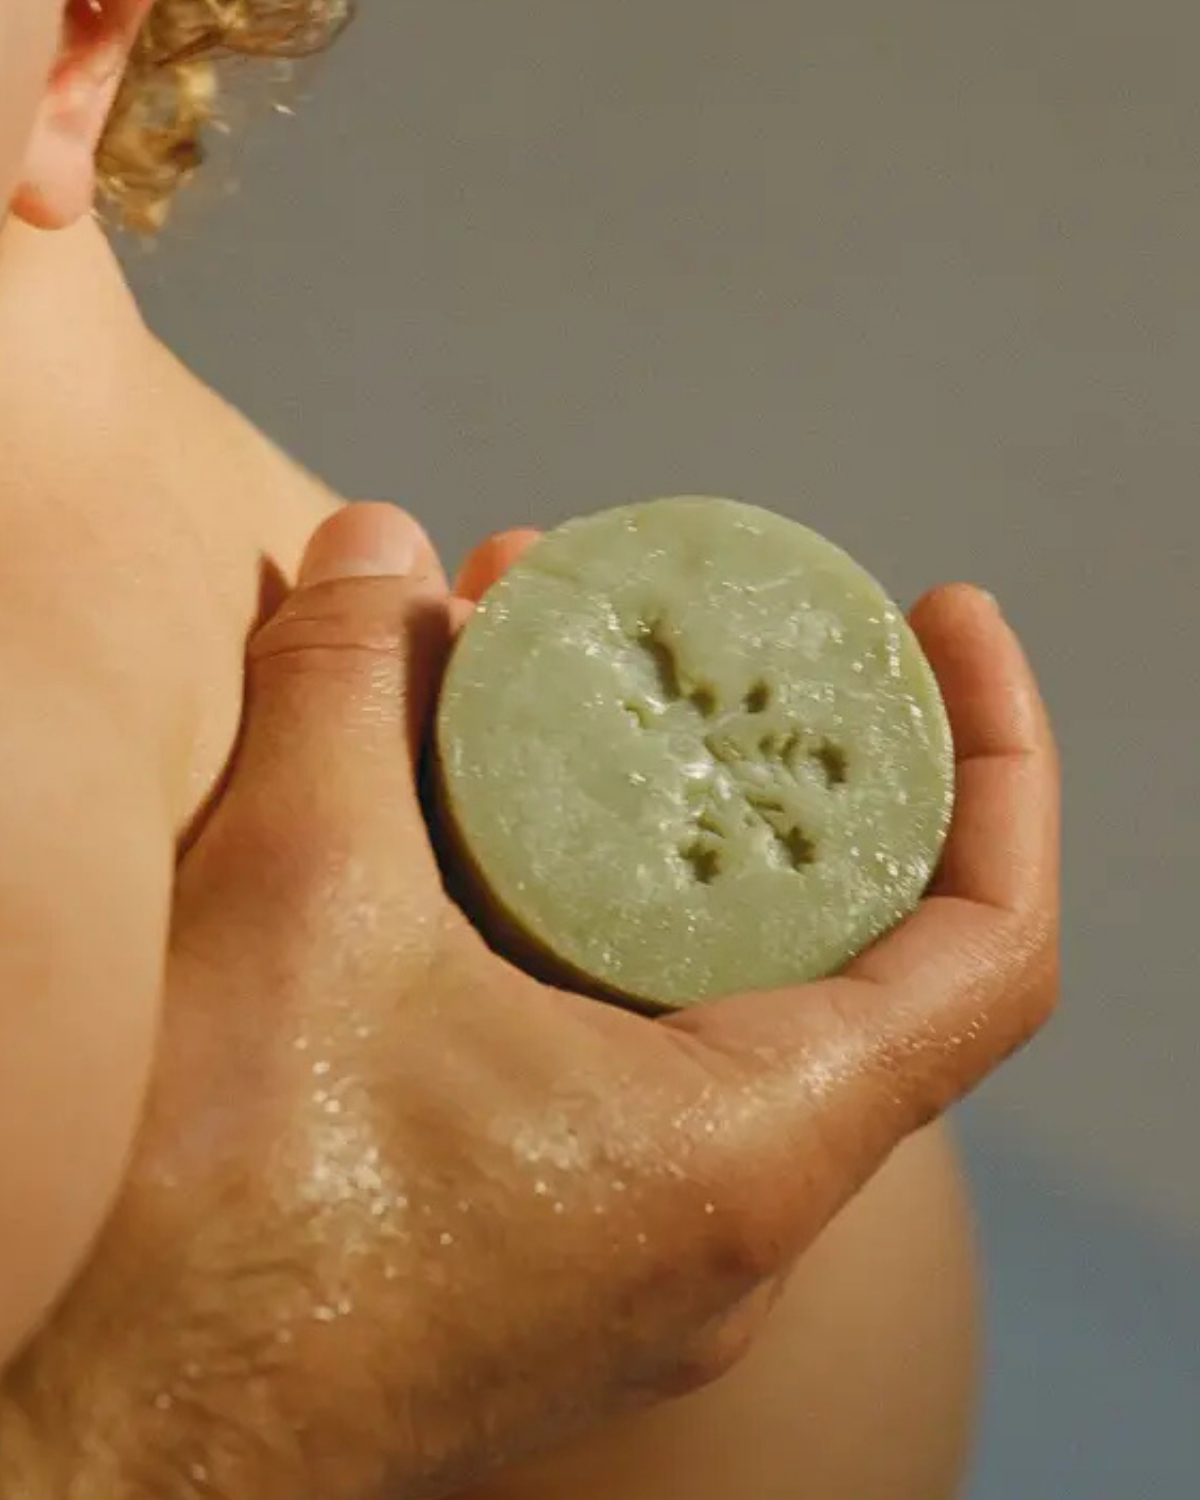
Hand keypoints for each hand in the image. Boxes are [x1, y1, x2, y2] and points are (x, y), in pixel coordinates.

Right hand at [0, 506, 1057, 1499]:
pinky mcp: (552, 1238)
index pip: (986, 949)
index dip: (1002, 765)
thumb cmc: (212, 1220)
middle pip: (844, 947)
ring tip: (555, 690)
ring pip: (718, 997)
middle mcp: (729, 1213)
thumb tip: (378, 546)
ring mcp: (643, 1236)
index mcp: (744, 1148)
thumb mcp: (292, 899)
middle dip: (774, 756)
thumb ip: (344, 692)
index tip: (947, 623)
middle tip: (683, 628)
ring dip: (663, 830)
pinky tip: (491, 828)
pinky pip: (629, 1052)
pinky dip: (595, 921)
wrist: (101, 1433)